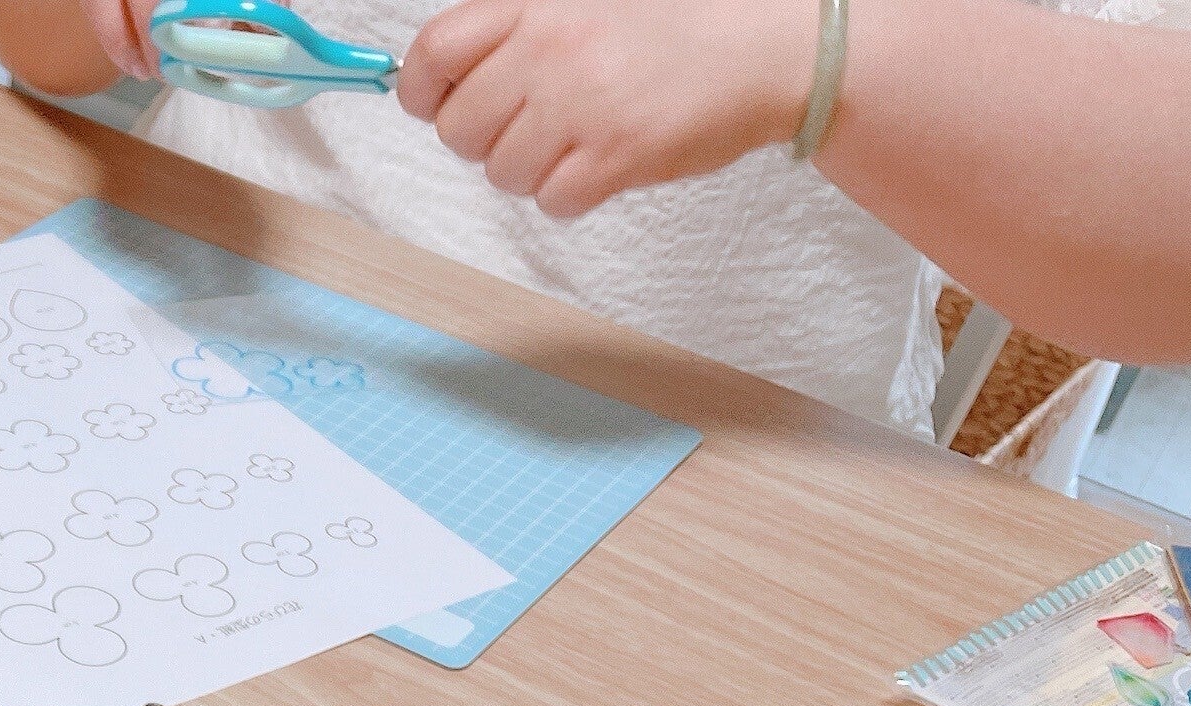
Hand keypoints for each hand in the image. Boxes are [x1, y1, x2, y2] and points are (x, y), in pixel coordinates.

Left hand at [398, 0, 814, 219]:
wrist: (767, 45)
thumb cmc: (678, 22)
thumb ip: (518, 24)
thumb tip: (442, 73)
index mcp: (537, 4)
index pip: (435, 51)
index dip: (422, 89)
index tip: (437, 102)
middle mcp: (550, 51)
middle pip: (458, 128)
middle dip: (483, 139)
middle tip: (529, 125)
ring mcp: (581, 105)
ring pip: (501, 172)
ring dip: (530, 169)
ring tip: (576, 139)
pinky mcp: (615, 156)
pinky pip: (551, 200)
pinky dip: (569, 194)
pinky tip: (602, 163)